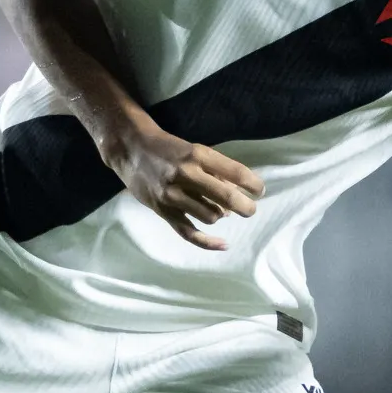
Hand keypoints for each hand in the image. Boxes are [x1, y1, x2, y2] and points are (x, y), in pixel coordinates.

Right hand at [103, 124, 261, 250]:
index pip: (236, 172)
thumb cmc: (169, 148)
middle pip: (226, 197)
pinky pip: (189, 232)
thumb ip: (216, 170)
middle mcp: (186, 174)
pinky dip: (208, 242)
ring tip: (222, 211)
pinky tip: (223, 244)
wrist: (131, 150)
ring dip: (221, 215)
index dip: (254, 184)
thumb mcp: (195, 150)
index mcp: (198, 155)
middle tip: (251, 209)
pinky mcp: (164, 211)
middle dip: (246, 206)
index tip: (260, 190)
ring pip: (211, 215)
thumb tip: (239, 192)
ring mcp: (173, 194)